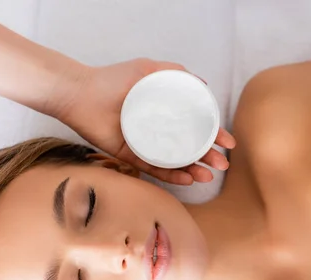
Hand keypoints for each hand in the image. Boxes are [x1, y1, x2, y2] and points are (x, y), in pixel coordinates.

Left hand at [52, 58, 235, 184]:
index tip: (229, 143)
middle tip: (222, 164)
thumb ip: (174, 73)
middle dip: (208, 158)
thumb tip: (203, 84)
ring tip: (207, 176)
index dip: (213, 135)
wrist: (80, 93)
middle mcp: (157, 131)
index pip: (194, 127)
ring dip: (193, 170)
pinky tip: (187, 179)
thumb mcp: (147, 69)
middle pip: (188, 148)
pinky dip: (171, 176)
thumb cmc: (113, 79)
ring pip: (174, 163)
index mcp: (164, 113)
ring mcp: (144, 145)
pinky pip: (153, 170)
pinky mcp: (129, 158)